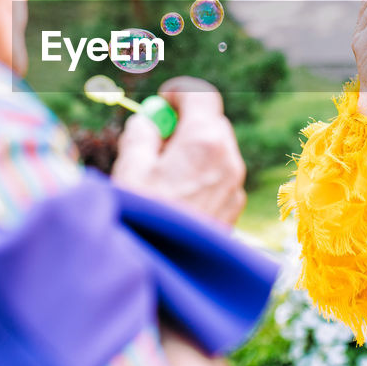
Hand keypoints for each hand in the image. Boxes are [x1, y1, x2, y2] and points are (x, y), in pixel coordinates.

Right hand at [110, 76, 245, 225]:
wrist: (168, 272)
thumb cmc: (145, 217)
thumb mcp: (130, 169)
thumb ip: (141, 133)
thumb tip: (148, 120)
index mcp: (204, 141)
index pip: (202, 95)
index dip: (180, 93)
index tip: (162, 102)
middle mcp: (229, 159)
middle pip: (211, 122)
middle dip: (185, 124)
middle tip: (156, 140)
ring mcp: (236, 185)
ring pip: (217, 151)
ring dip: (193, 151)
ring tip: (162, 175)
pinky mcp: (234, 208)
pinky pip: (220, 177)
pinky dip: (201, 175)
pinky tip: (176, 197)